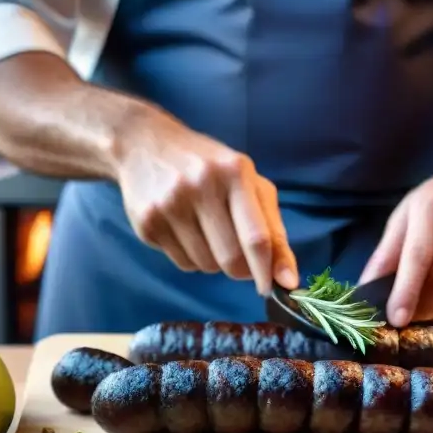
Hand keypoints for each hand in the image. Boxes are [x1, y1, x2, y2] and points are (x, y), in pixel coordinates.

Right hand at [114, 104, 297, 295]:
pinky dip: (193, 258)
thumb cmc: (210, 167)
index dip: (267, 270)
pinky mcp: (148, 223)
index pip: (256, 237)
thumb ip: (273, 230)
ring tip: (208, 233)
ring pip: (206, 266)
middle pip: (231, 258)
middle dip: (241, 269)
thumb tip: (288, 280)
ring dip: (215, 262)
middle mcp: (201, 186)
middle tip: (241, 260)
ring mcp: (170, 205)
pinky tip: (186, 231)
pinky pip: (183, 264)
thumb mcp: (248, 184)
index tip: (274, 288)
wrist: (144, 144)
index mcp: (234, 172)